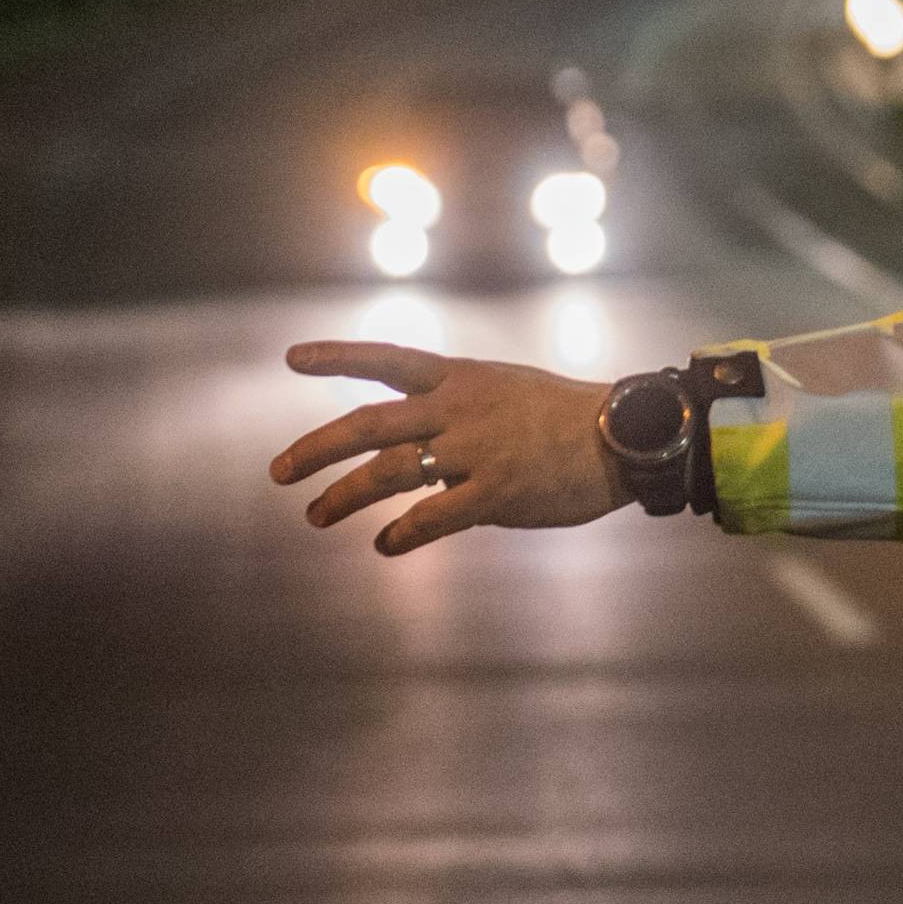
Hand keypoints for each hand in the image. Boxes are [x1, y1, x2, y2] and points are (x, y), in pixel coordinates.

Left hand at [268, 341, 623, 554]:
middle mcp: (459, 409)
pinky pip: (433, 518)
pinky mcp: (497, 493)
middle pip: (370, 424)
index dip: (338, 358)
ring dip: (344, 497)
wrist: (623, 437)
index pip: (387, 360)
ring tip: (316, 516)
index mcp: (461, 377)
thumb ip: (456, 411)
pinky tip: (385, 545)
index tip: (292, 358)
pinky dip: (402, 534)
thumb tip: (416, 455)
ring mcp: (476, 451)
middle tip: (279, 471)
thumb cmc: (566, 416)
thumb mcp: (506, 389)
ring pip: (390, 473)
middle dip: (317, 448)